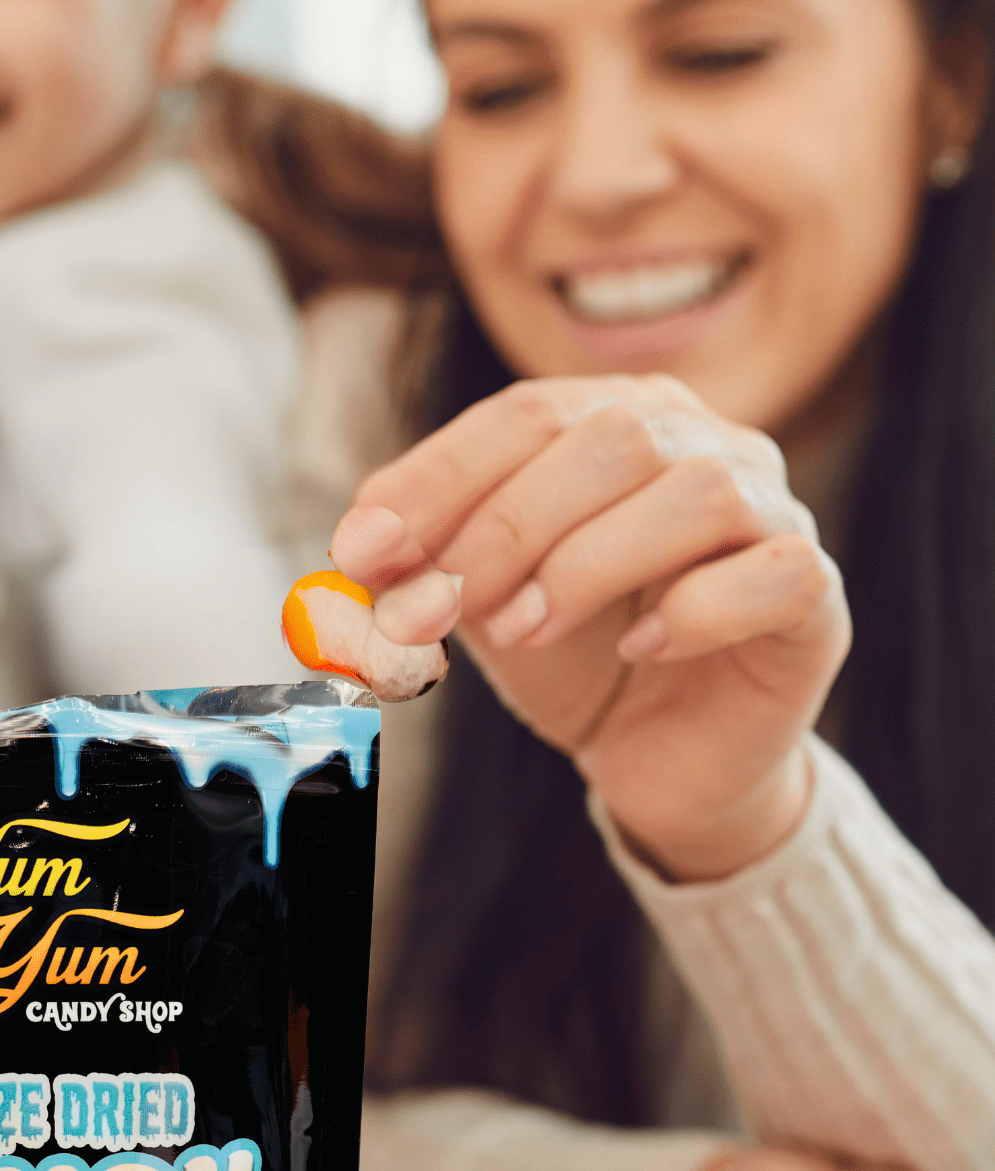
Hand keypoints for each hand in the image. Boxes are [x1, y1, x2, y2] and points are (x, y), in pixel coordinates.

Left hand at [331, 373, 849, 880]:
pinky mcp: (814, 597)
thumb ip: (420, 567)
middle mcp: (707, 443)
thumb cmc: (569, 657)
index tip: (361, 549)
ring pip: (697, 493)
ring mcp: (774, 513)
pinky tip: (642, 646)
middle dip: (505, 525)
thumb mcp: (474, 605)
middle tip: (441, 604)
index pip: (524, 414)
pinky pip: (774, 573)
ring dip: (589, 563)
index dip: (436, 478)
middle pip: (609, 440)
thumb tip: (356, 550)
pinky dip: (697, 609)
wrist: (656, 756)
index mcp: (616, 420)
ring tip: (524, 630)